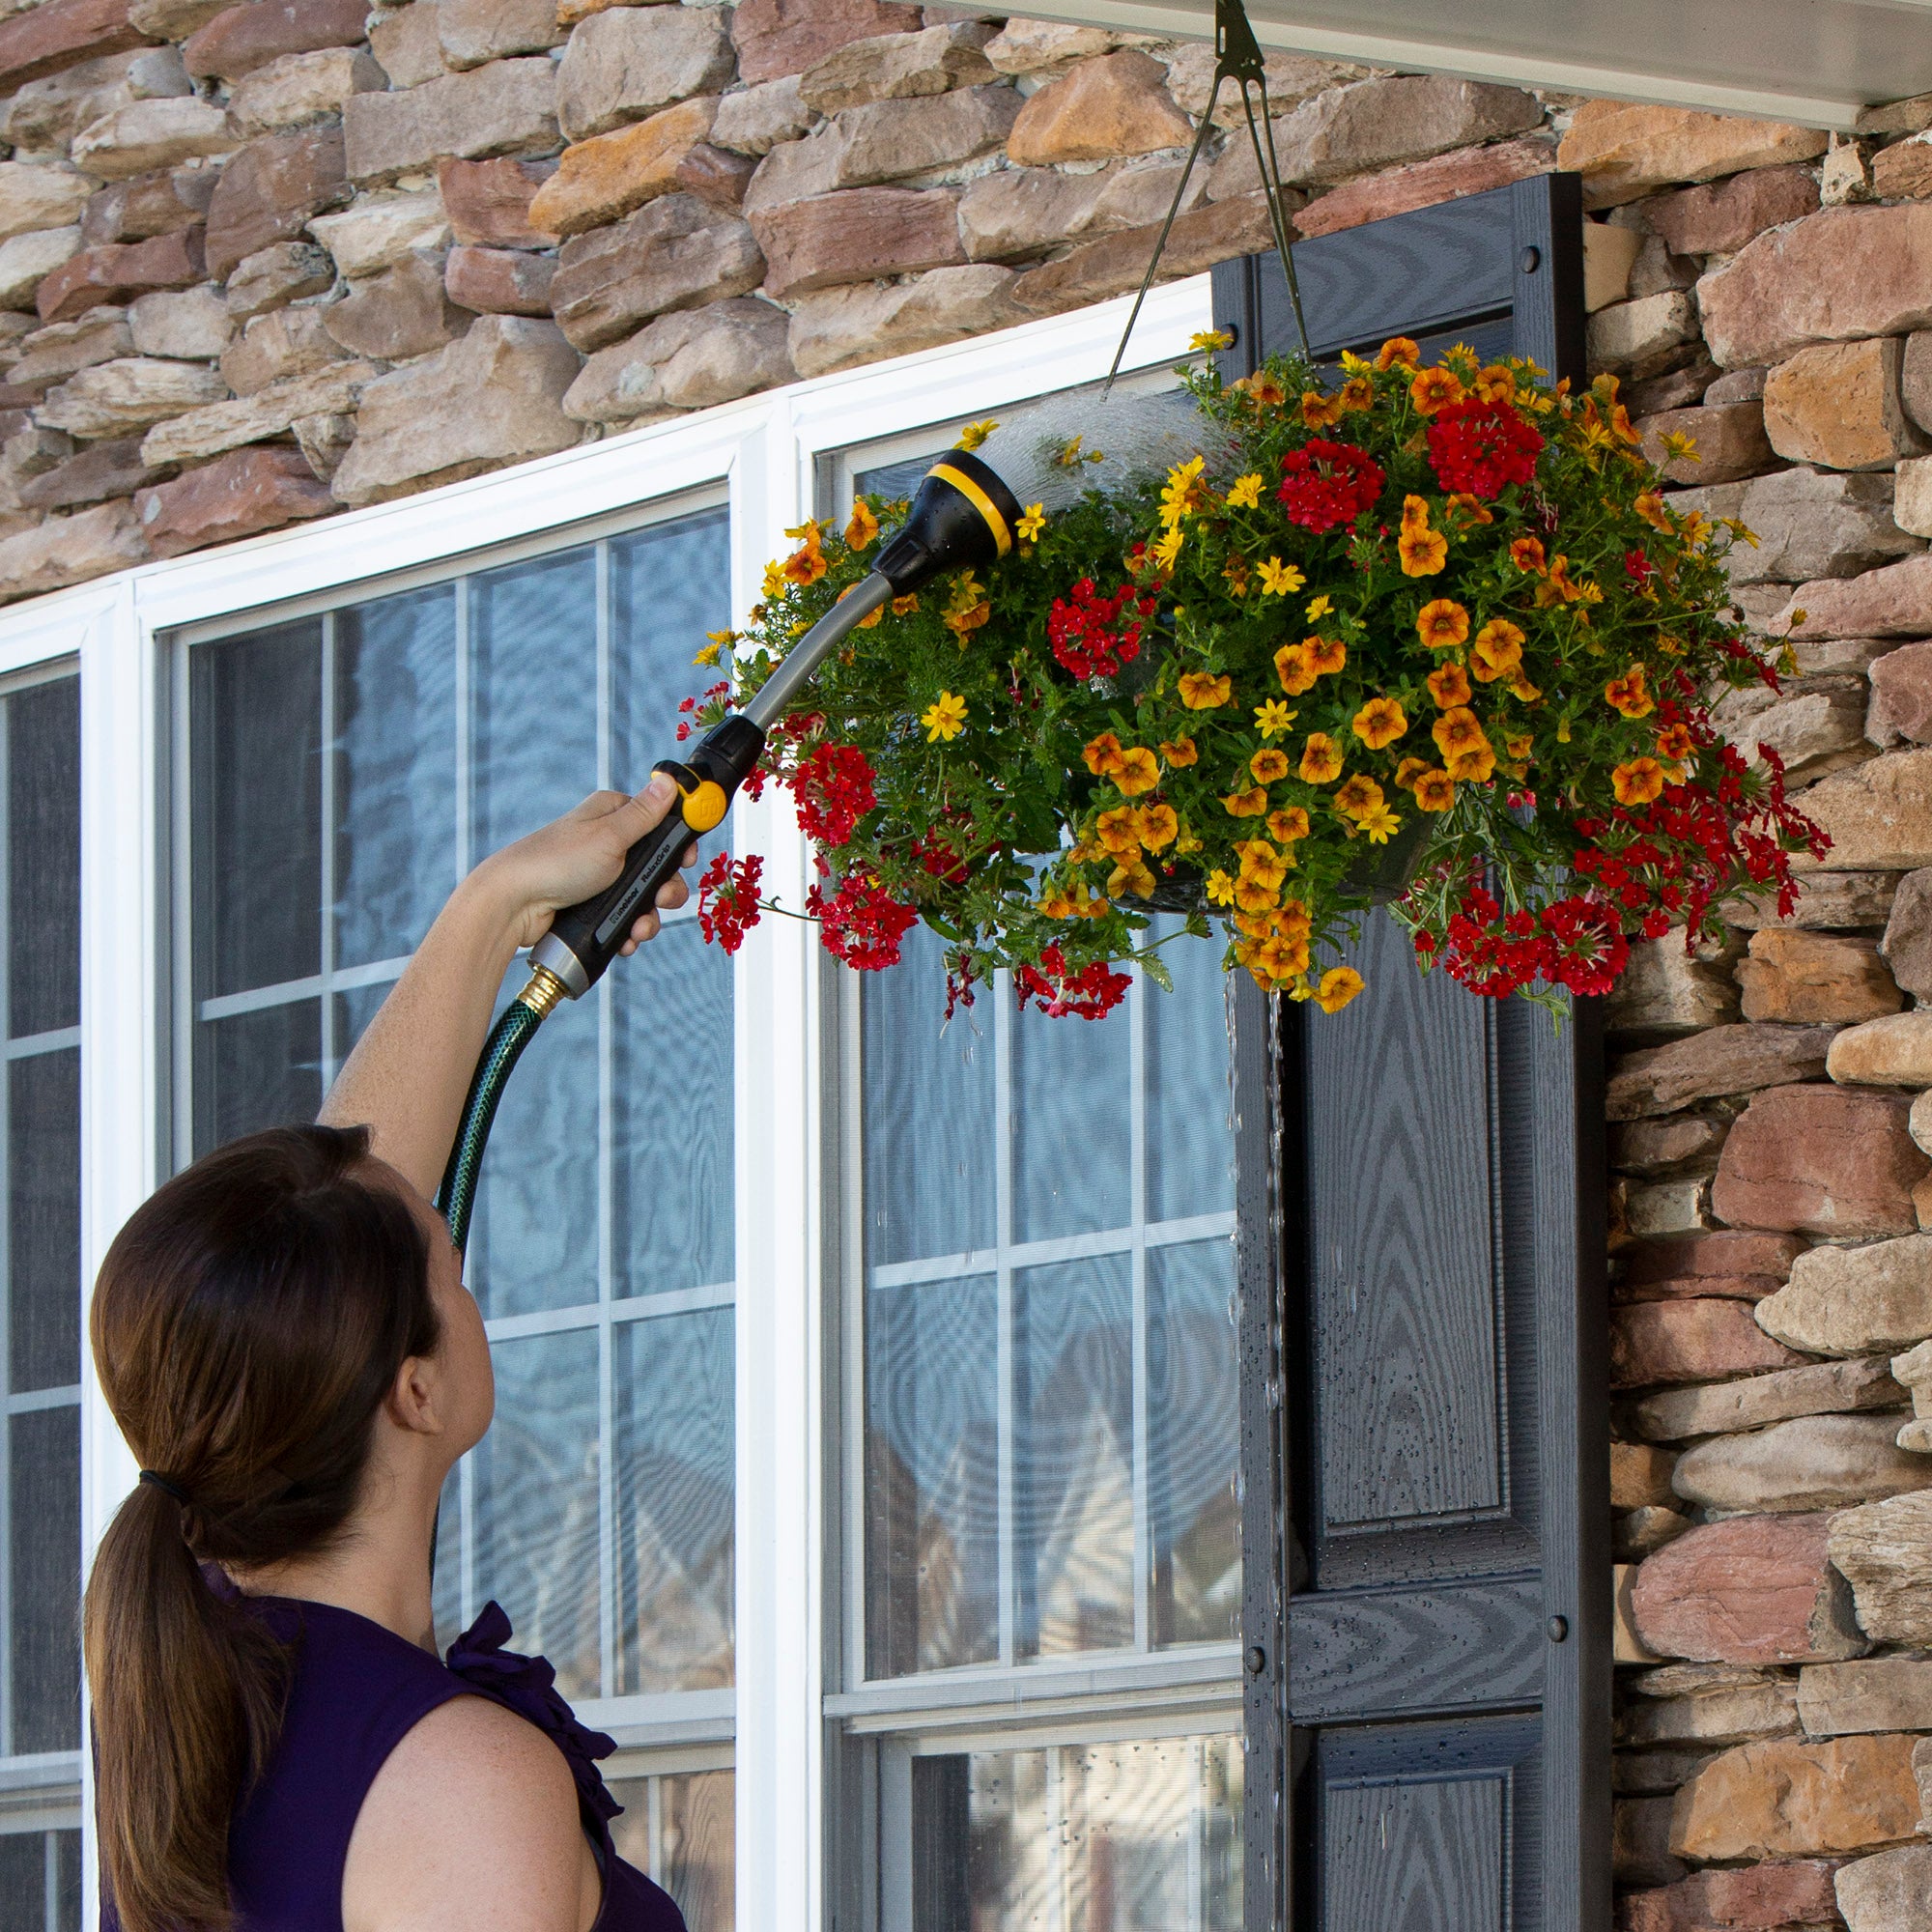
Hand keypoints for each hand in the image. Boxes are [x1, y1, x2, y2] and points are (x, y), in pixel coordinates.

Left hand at [469, 778, 696, 954]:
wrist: (513, 906)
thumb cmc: (556, 862)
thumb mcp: (609, 835)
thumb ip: (645, 814)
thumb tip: (670, 781)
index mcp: (612, 815)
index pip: (660, 822)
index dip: (677, 843)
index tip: (687, 859)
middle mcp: (608, 843)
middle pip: (657, 865)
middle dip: (665, 889)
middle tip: (662, 899)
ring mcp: (600, 876)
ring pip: (643, 896)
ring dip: (648, 916)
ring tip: (639, 928)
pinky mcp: (593, 905)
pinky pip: (624, 917)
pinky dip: (629, 929)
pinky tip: (625, 938)